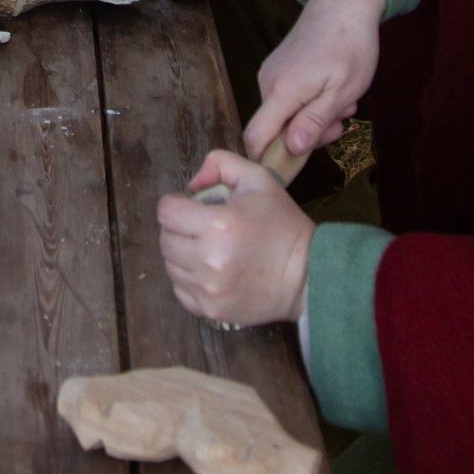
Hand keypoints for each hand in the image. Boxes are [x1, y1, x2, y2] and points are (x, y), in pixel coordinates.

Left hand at [156, 151, 314, 325]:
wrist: (307, 275)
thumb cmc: (282, 225)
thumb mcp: (258, 179)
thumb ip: (220, 164)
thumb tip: (192, 184)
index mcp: (218, 225)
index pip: (166, 212)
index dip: (176, 205)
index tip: (192, 207)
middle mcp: (208, 260)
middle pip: (165, 239)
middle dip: (179, 229)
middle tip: (201, 227)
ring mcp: (208, 289)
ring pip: (170, 266)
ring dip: (182, 254)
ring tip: (207, 249)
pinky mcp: (210, 310)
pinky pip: (180, 290)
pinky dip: (189, 279)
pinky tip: (210, 271)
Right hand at [243, 0, 385, 164]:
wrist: (345, 2)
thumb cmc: (349, 45)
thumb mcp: (341, 90)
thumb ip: (314, 121)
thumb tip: (291, 149)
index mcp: (282, 91)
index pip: (255, 137)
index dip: (268, 159)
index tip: (297, 166)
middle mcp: (268, 82)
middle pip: (275, 129)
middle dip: (308, 134)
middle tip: (341, 121)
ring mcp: (272, 73)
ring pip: (286, 114)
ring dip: (314, 117)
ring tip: (343, 100)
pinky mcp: (279, 67)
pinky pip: (289, 98)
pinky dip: (310, 101)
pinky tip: (332, 89)